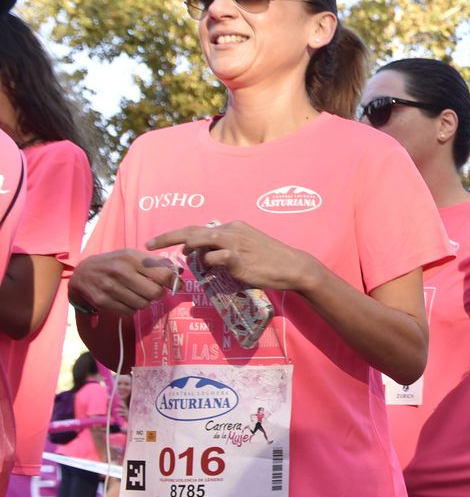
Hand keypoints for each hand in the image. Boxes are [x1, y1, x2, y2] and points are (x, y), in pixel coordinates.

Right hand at [70, 249, 180, 315]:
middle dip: (158, 294)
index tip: (174, 284)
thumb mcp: (133, 256)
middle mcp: (121, 272)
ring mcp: (110, 287)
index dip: (173, 282)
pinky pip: (129, 312)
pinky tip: (126, 300)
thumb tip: (179, 272)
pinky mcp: (103, 301)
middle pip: (155, 293)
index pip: (163, 274)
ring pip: (143, 304)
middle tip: (153, 290)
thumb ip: (157, 263)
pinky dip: (131, 308)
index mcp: (132, 258)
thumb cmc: (114, 263)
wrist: (83, 273)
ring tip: (137, 294)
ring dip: (144, 301)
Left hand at [146, 222, 311, 292]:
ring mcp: (235, 243)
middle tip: (149, 244)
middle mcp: (231, 230)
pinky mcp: (238, 258)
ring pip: (201, 239)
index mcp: (233, 227)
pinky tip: (211, 269)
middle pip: (193, 230)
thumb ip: (224, 249)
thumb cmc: (270, 260)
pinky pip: (214, 258)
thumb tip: (202, 256)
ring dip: (188, 249)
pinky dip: (208, 263)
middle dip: (168, 237)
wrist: (293, 267)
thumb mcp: (246, 249)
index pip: (199, 228)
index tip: (159, 241)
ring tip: (182, 260)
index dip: (178, 235)